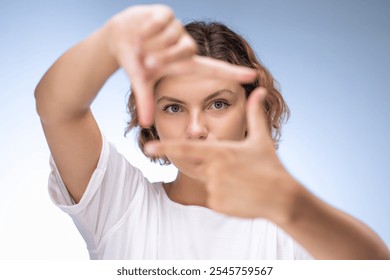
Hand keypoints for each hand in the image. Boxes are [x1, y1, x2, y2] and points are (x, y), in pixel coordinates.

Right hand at [106, 4, 256, 126]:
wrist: (120, 39)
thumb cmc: (136, 63)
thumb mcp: (142, 81)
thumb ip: (145, 100)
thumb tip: (146, 124)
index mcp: (185, 64)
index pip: (213, 69)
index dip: (233, 74)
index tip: (253, 76)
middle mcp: (185, 46)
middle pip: (187, 48)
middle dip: (164, 56)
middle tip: (147, 61)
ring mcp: (177, 29)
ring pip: (173, 35)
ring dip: (153, 43)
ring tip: (141, 45)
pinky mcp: (166, 13)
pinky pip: (162, 21)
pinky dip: (147, 29)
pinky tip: (140, 32)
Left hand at [145, 88, 297, 220]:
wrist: (281, 198)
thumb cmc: (270, 166)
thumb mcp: (261, 139)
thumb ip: (255, 114)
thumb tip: (257, 90)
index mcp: (220, 152)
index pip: (187, 148)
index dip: (166, 147)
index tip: (148, 147)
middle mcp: (213, 170)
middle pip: (193, 164)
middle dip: (191, 161)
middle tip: (182, 157)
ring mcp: (213, 188)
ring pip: (205, 180)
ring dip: (217, 179)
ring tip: (241, 181)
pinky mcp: (216, 204)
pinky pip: (212, 196)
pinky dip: (223, 194)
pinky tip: (241, 194)